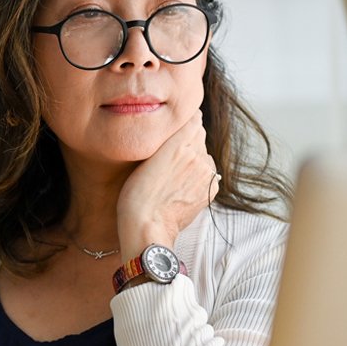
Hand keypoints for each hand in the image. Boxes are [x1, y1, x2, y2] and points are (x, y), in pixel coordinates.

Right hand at [116, 110, 217, 260]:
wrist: (148, 227)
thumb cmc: (137, 194)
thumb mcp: (145, 157)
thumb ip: (170, 136)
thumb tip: (190, 118)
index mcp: (179, 143)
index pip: (193, 119)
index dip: (181, 123)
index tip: (170, 130)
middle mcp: (198, 155)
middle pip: (199, 137)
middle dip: (186, 141)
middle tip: (165, 158)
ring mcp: (206, 173)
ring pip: (203, 155)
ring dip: (193, 159)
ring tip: (171, 174)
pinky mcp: (210, 189)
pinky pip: (208, 173)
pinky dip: (198, 176)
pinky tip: (180, 185)